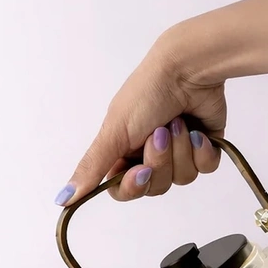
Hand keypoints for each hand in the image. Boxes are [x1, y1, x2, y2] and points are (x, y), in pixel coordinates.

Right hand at [55, 25, 226, 205]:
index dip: (134, 186)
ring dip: (180, 149)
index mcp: (124, 152)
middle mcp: (150, 155)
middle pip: (156, 186)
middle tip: (160, 133)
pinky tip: (198, 131)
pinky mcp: (204, 148)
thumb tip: (63, 199)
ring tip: (179, 122)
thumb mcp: (113, 132)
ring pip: (182, 178)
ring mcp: (179, 152)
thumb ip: (91, 168)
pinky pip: (205, 169)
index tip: (140, 171)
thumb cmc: (148, 92)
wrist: (189, 68)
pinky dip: (202, 150)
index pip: (124, 190)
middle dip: (160, 160)